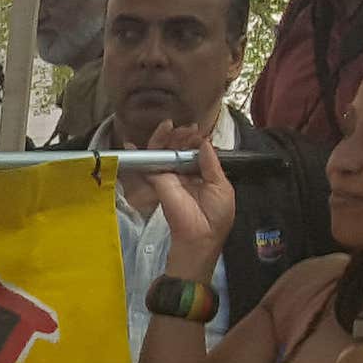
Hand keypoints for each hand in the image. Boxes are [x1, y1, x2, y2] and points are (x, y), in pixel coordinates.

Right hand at [137, 130, 234, 268]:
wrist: (200, 235)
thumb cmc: (215, 216)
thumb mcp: (221, 185)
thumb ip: (211, 163)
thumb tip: (205, 143)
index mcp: (201, 174)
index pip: (195, 151)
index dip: (195, 140)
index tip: (198, 132)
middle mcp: (184, 173)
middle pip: (178, 148)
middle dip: (182, 135)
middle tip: (187, 129)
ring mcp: (170, 176)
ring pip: (164, 151)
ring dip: (166, 137)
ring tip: (171, 127)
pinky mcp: (158, 181)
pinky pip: (149, 163)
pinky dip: (143, 151)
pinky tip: (141, 140)